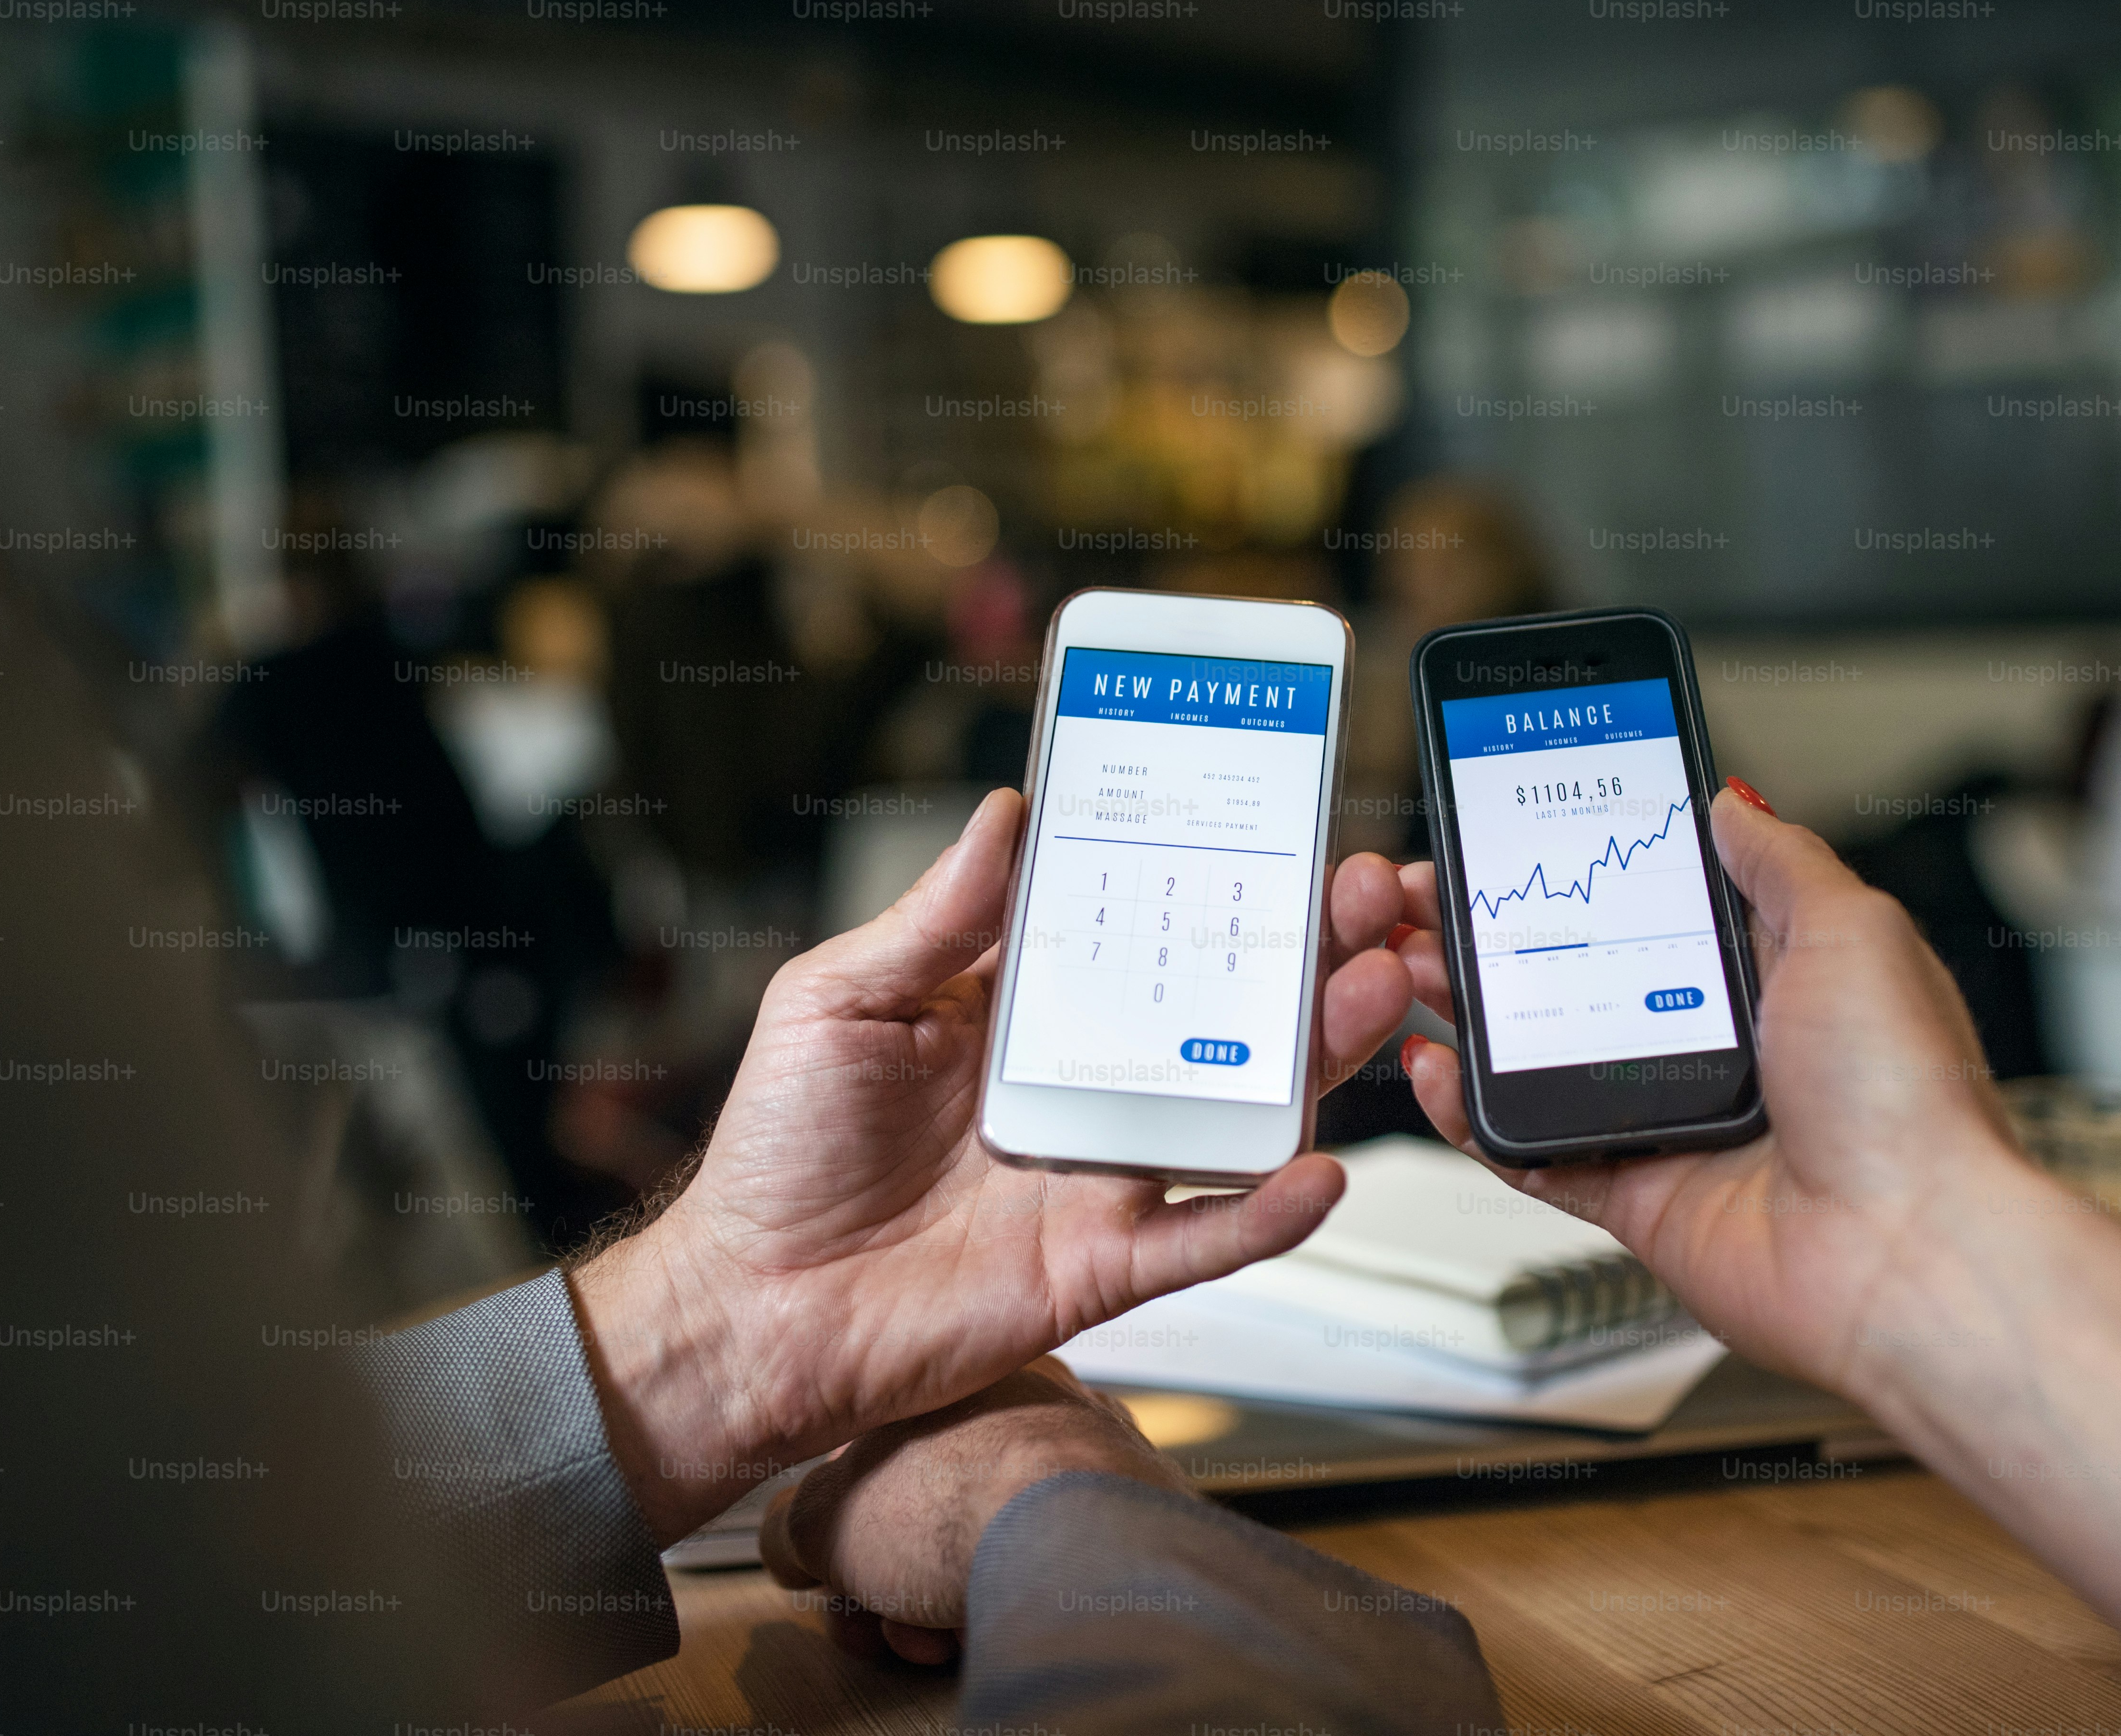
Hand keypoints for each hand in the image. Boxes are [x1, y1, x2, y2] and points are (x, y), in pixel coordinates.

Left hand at [573, 787, 1412, 1540]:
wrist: (748, 1309)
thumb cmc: (777, 1152)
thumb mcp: (839, 999)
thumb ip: (936, 917)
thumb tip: (1009, 811)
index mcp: (1026, 1013)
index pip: (1144, 929)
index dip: (1212, 879)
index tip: (1277, 824)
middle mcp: (1084, 1086)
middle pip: (1221, 1011)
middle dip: (1302, 951)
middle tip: (1366, 894)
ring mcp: (1104, 1176)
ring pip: (1240, 1112)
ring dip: (1317, 1054)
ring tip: (1373, 989)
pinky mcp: (1104, 1267)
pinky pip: (1204, 1240)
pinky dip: (1266, 1214)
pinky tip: (1319, 1172)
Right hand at [758, 1357, 1186, 1665]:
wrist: (1073, 1549)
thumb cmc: (962, 1503)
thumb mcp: (821, 1514)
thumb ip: (792, 1523)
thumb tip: (790, 1542)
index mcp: (969, 1373)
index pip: (887, 1450)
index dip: (850, 1522)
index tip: (840, 1567)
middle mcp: (1045, 1404)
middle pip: (939, 1505)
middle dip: (894, 1576)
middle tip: (877, 1615)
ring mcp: (1101, 1462)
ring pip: (996, 1541)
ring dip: (945, 1601)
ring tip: (932, 1632)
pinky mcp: (1140, 1522)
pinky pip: (1057, 1568)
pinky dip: (1017, 1604)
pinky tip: (989, 1631)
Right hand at [1394, 783, 2026, 1396]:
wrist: (1906, 1253)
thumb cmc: (1908, 1101)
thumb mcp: (1853, 932)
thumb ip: (1781, 863)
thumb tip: (1731, 803)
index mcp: (1779, 979)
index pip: (1657, 908)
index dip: (1584, 873)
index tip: (1518, 839)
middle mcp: (1726, 1050)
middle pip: (1583, 978)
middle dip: (1501, 937)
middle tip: (1435, 901)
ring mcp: (1677, 1125)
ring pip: (1546, 1060)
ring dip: (1472, 1015)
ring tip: (1412, 967)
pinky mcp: (1642, 1198)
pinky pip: (1538, 1153)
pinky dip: (1477, 1118)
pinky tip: (1438, 1071)